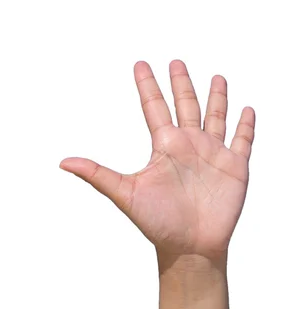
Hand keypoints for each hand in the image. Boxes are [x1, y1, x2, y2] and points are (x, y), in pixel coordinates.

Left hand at [60, 60, 254, 258]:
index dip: (148, 85)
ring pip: (216, 116)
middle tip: (175, 61)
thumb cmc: (157, 222)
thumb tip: (62, 162)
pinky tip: (247, 109)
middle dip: (181, 83)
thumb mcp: (124, 192)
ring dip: (216, 97)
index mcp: (164, 146)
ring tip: (215, 76)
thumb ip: (96, 174)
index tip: (140, 64)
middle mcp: (187, 145)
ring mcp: (212, 154)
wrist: (189, 246)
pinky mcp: (235, 167)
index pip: (153, 106)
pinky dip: (247, 125)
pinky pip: (243, 140)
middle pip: (185, 105)